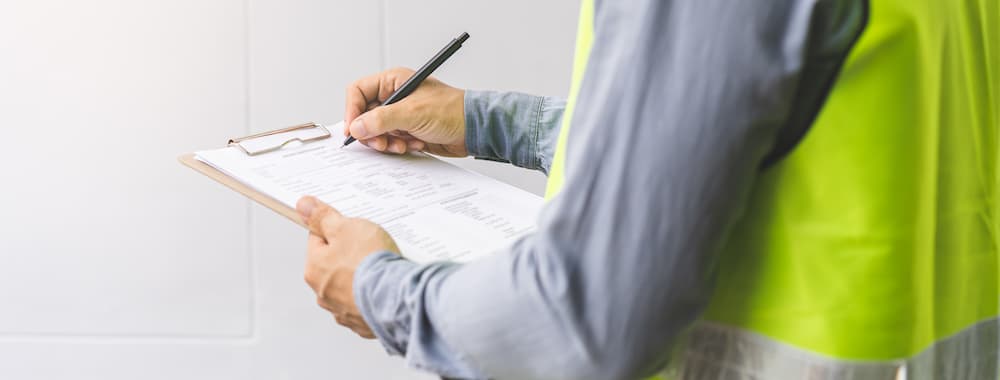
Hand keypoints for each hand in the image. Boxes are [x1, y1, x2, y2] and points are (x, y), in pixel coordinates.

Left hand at [296, 196, 399, 338]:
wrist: (397, 295)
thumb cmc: (370, 262)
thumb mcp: (345, 227)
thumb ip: (322, 217)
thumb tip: (303, 206)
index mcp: (314, 269)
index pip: (318, 240)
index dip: (336, 230)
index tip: (351, 229)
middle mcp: (323, 293)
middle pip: (334, 264)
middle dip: (349, 254)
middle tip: (369, 247)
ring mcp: (342, 310)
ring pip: (349, 285)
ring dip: (361, 276)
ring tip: (380, 268)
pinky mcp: (362, 323)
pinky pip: (365, 303)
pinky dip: (372, 295)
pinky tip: (384, 286)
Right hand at [344, 67, 466, 156]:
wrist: (474, 130)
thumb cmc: (452, 111)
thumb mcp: (413, 113)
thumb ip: (381, 120)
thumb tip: (357, 126)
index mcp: (393, 82)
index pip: (358, 92)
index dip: (352, 111)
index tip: (353, 130)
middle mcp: (394, 97)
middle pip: (364, 115)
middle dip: (372, 132)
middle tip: (382, 143)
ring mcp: (400, 115)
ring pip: (376, 131)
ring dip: (387, 142)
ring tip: (403, 144)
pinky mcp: (407, 130)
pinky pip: (390, 141)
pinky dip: (398, 146)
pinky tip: (415, 144)